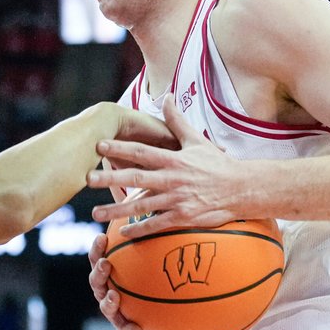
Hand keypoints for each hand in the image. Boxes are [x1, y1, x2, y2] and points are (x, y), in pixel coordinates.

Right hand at [87, 233, 156, 329]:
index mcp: (112, 278)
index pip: (100, 260)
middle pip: (96, 281)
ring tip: (113, 295)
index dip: (97, 249)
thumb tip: (161, 227)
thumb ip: (154, 253)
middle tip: (105, 263)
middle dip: (98, 272)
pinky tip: (135, 328)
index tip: (102, 236)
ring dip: (108, 300)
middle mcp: (108, 294)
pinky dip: (129, 329)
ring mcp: (116, 314)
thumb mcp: (154, 274)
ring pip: (105, 306)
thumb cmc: (154, 295)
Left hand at [88, 107, 241, 233]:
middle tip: (87, 179)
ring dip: (117, 210)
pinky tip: (123, 233)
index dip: (120, 147)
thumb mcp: (197, 140)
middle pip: (136, 177)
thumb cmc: (217, 164)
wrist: (243, 189)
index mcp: (174, 159)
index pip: (142, 151)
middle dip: (110, 178)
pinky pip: (157, 224)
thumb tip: (167, 96)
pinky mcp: (183, 218)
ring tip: (95, 213)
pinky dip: (140, 230)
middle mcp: (173, 179)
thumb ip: (177, 120)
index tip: (99, 145)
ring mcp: (177, 200)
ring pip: (142, 205)